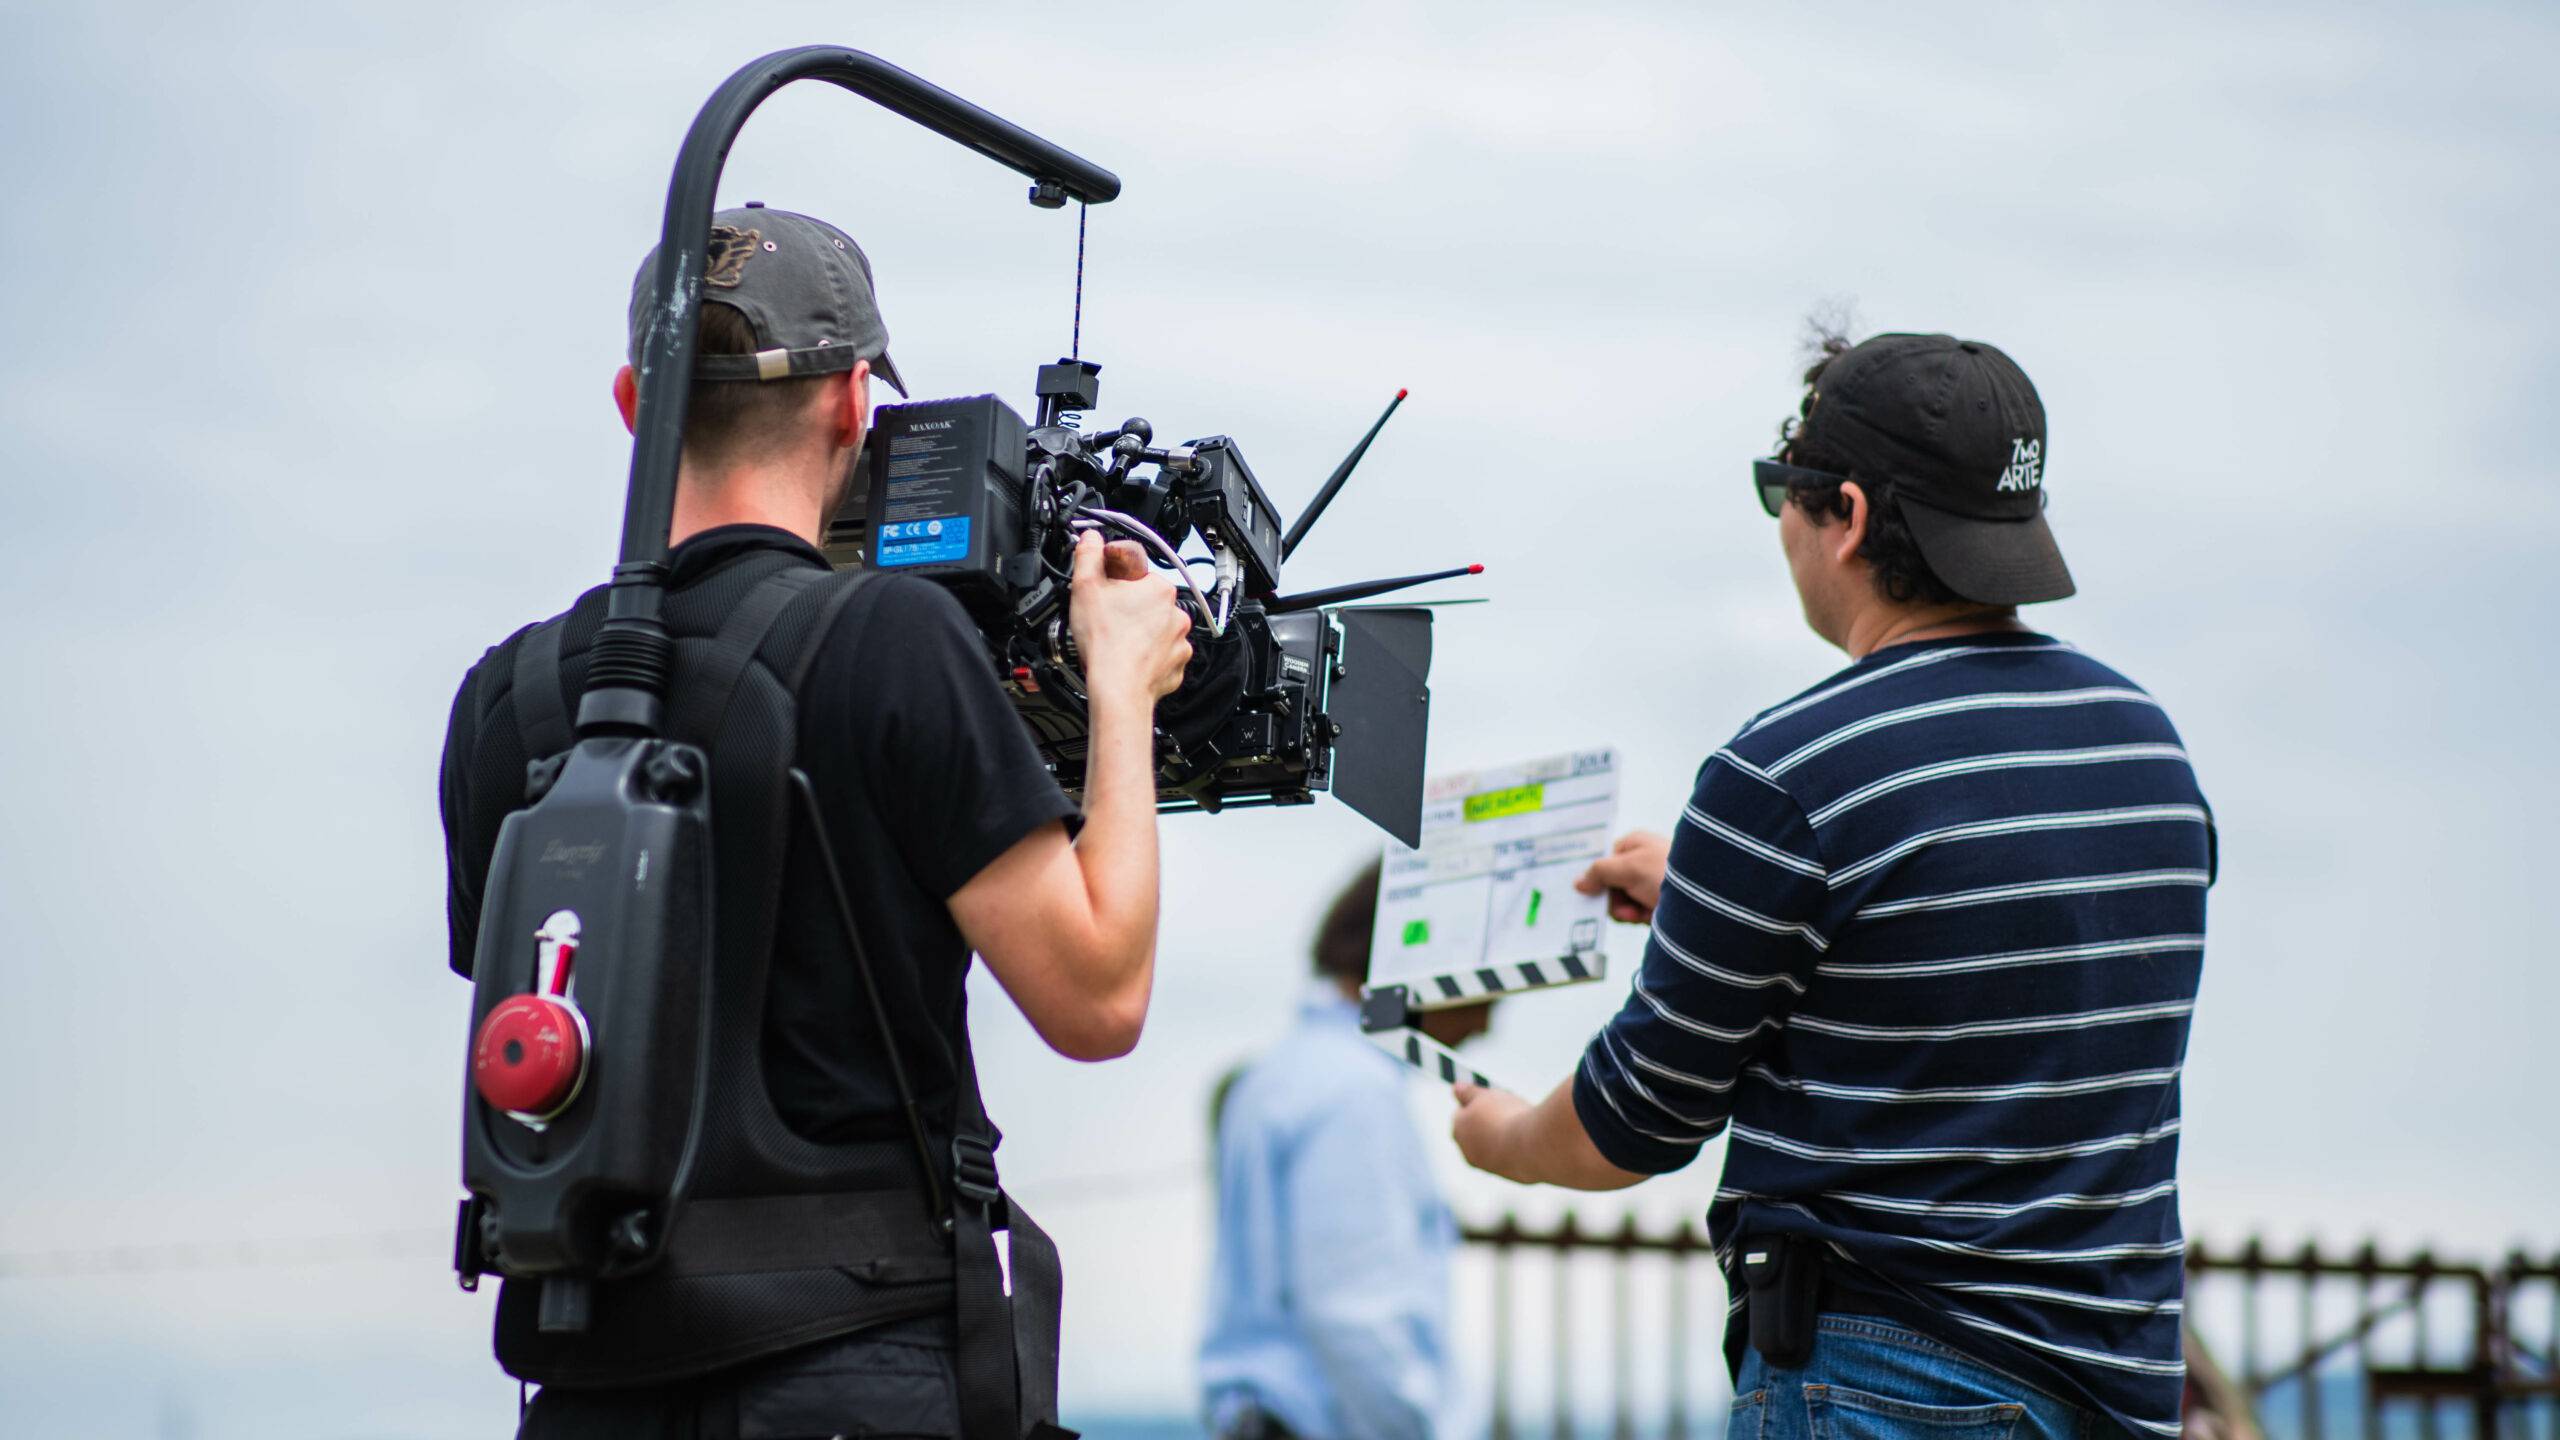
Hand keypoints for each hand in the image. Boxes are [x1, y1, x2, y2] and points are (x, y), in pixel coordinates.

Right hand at [1068, 532, 1192, 702]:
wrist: (1118, 689)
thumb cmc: (1105, 642)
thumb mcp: (1085, 588)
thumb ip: (1089, 555)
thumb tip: (1092, 539)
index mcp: (1159, 588)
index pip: (1139, 574)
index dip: (1119, 583)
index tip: (1108, 594)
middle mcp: (1177, 613)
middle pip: (1149, 603)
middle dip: (1131, 609)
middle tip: (1108, 620)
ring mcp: (1179, 641)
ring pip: (1157, 629)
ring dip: (1141, 633)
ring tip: (1118, 642)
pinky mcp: (1177, 665)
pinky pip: (1162, 655)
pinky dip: (1148, 657)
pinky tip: (1129, 659)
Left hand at [1451, 1082, 1531, 1181]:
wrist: (1532, 1147)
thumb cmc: (1505, 1117)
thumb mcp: (1485, 1096)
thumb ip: (1468, 1093)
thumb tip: (1455, 1088)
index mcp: (1458, 1130)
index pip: (1462, 1113)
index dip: (1477, 1103)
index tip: (1492, 1098)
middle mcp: (1468, 1152)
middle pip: (1477, 1131)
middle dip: (1489, 1121)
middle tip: (1508, 1108)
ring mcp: (1488, 1166)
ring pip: (1494, 1145)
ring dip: (1504, 1136)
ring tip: (1522, 1124)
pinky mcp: (1509, 1176)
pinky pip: (1512, 1157)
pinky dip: (1518, 1149)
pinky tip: (1531, 1140)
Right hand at [1575, 829, 1669, 923]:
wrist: (1704, 902)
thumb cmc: (1667, 872)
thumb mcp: (1629, 866)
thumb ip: (1600, 871)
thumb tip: (1578, 881)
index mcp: (1636, 844)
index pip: (1605, 858)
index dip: (1597, 875)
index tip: (1590, 890)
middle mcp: (1643, 862)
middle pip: (1611, 882)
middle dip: (1611, 897)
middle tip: (1618, 904)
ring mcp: (1651, 884)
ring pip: (1621, 899)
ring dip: (1623, 909)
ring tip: (1635, 912)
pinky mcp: (1658, 904)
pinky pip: (1635, 912)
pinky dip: (1635, 916)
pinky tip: (1643, 918)